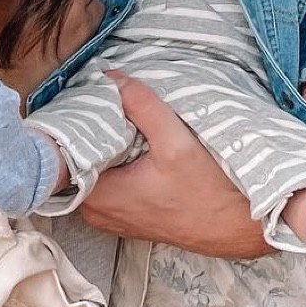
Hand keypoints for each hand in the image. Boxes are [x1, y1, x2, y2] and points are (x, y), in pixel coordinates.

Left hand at [82, 76, 267, 256]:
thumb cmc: (208, 193)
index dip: (80, 120)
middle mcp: (95, 211)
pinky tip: (135, 146)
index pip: (69, 149)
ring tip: (125, 122)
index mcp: (98, 195)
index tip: (91, 99)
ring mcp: (108, 216)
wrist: (236, 228)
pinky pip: (108, 181)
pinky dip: (118, 162)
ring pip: (95, 168)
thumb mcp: (176, 143)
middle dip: (95, 130)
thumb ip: (142, 107)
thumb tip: (112, 78)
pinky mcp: (123, 216)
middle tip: (110, 105)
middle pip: (81, 157)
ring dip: (108, 145)